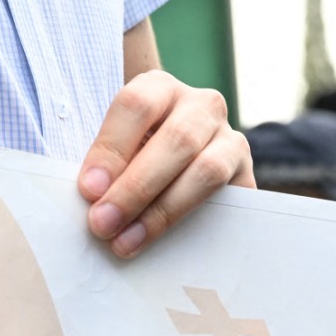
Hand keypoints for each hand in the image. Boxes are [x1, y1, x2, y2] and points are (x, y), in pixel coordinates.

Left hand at [77, 70, 253, 258]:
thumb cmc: (135, 159)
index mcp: (160, 88)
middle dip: (136, 187)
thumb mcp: (118, 151)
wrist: (178, 173)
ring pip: (207, 170)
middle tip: (103, 224)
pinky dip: (197, 224)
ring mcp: (230, 139)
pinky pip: (230, 201)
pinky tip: (169, 247)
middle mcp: (201, 106)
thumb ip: (105, 169)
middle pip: (176, 140)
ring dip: (164, 211)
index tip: (89, 190)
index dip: (112, 149)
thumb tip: (93, 201)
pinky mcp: (247, 176)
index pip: (136, 105)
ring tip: (129, 241)